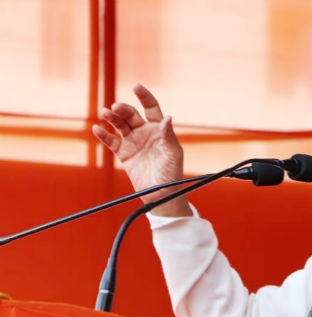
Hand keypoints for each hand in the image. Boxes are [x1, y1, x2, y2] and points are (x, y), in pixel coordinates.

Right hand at [92, 83, 191, 215]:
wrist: (161, 194)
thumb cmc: (172, 173)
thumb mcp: (173, 153)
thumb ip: (168, 135)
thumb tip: (167, 117)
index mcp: (159, 129)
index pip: (151, 108)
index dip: (144, 96)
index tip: (136, 86)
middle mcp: (145, 132)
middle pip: (131, 115)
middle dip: (123, 109)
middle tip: (115, 107)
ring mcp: (133, 142)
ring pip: (119, 125)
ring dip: (111, 118)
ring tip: (105, 113)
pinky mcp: (123, 154)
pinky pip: (111, 141)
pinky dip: (104, 135)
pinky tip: (97, 129)